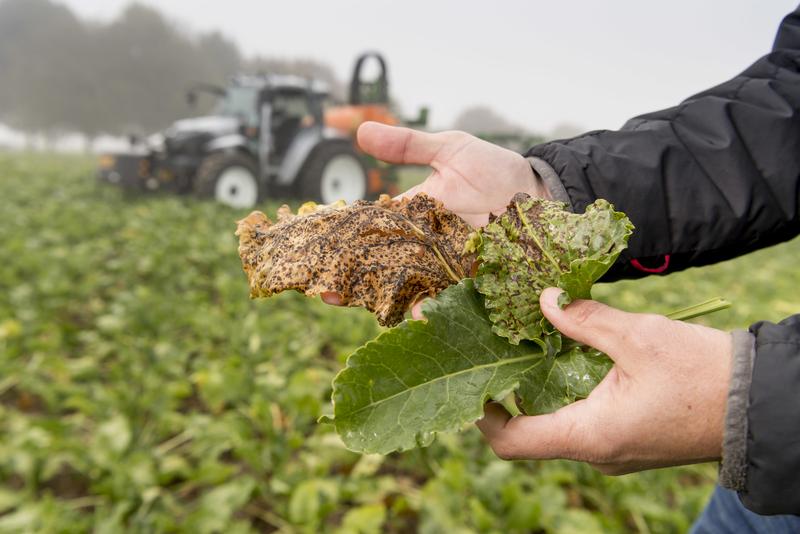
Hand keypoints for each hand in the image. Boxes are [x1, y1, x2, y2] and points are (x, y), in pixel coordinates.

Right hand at [322, 122, 549, 306]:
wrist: (537, 190)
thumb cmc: (493, 168)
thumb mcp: (449, 149)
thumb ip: (408, 146)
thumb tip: (360, 131)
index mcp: (409, 216)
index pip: (368, 232)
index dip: (341, 242)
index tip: (314, 249)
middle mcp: (421, 246)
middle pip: (380, 268)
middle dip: (352, 282)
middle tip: (326, 292)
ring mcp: (445, 266)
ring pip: (408, 289)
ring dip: (386, 301)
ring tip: (367, 308)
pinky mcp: (470, 280)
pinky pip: (448, 299)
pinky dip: (433, 308)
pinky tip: (420, 315)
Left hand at [477, 288, 732, 474]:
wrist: (756, 403)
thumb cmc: (701, 374)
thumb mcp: (638, 337)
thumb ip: (584, 321)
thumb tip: (543, 301)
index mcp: (590, 436)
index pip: (511, 441)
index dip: (481, 414)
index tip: (471, 379)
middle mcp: (593, 452)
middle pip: (527, 432)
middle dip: (507, 393)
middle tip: (494, 351)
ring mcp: (609, 450)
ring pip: (553, 424)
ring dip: (536, 390)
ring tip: (524, 346)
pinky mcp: (622, 438)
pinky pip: (578, 420)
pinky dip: (562, 393)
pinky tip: (562, 357)